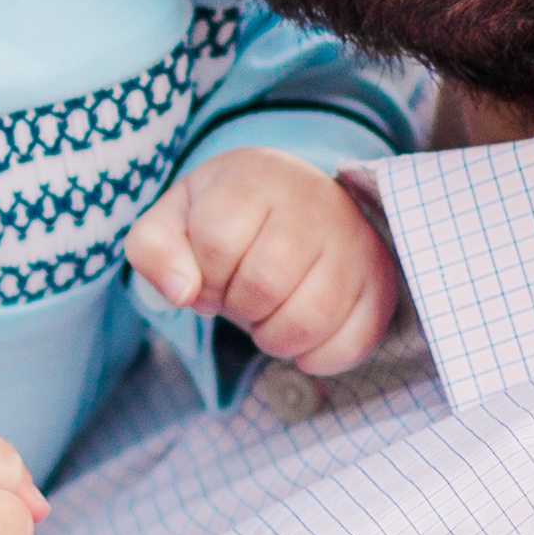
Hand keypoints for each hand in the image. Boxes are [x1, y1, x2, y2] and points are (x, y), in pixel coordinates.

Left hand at [126, 146, 401, 378]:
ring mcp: (354, 243)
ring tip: (267, 314)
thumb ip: (153, 250)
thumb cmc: (226, 215)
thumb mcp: (174, 219)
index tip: (210, 269)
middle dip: (237, 305)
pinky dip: (317, 357)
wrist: (293, 195)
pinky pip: (351, 343)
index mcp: (256, 178)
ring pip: (309, 319)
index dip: (202, 274)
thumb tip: (181, 293)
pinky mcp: (380, 283)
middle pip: (265, 285)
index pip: (217, 243)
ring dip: (273, 336)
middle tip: (239, 294)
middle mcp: (315, 202)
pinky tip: (301, 337)